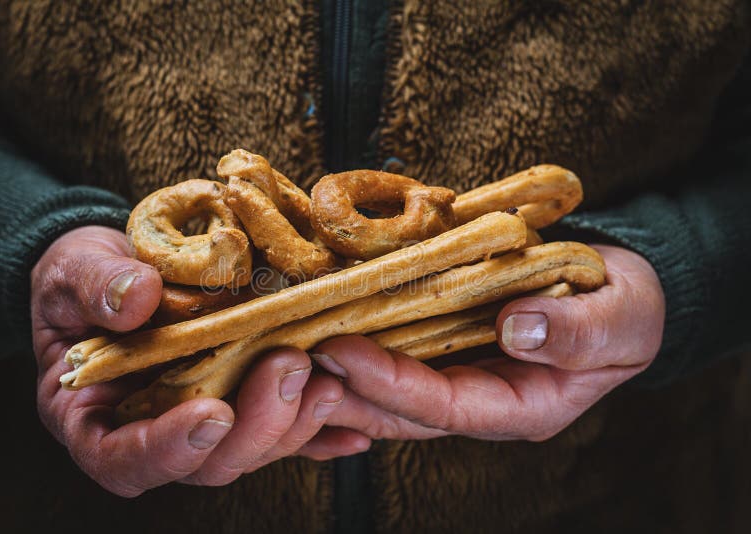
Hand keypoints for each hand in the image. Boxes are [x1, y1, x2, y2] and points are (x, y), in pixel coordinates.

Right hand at [31, 225, 365, 496]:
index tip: (210, 413)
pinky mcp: (241, 404)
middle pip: (206, 463)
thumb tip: (137, 299)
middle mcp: (153, 432)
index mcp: (94, 418)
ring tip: (328, 378)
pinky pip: (282, 431)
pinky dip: (319, 433)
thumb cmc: (84, 276)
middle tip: (289, 367)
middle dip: (254, 426)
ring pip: (252, 449)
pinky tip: (353, 429)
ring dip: (294, 423)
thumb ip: (98, 287)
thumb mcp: (76, 271)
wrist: (120, 268)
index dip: (169, 449)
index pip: (125, 459)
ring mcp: (203, 421)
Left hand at [298, 245, 663, 452]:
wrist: (616, 290)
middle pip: (401, 408)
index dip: (394, 384)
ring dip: (339, 372)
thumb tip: (518, 327)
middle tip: (289, 362)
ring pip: (388, 387)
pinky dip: (360, 341)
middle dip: (345, 389)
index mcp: (523, 407)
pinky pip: (396, 352)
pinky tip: (320, 324)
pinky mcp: (446, 344)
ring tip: (288, 348)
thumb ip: (578, 330)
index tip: (344, 352)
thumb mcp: (622, 319)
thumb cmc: (625, 308)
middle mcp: (481, 398)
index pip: (447, 407)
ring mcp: (460, 373)